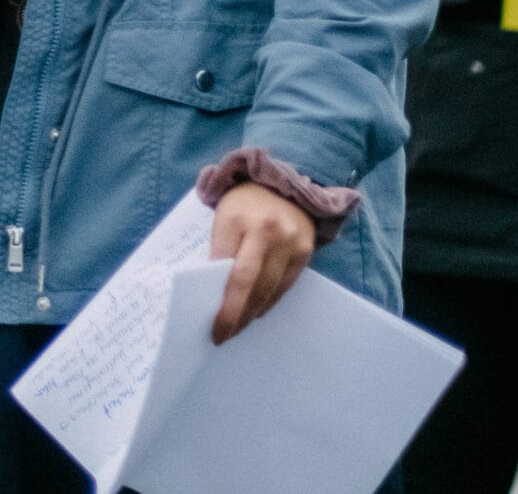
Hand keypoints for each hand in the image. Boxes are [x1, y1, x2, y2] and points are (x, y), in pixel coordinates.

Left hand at [208, 182, 316, 343]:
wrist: (283, 183)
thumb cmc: (244, 204)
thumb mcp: (223, 217)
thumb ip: (219, 250)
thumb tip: (214, 293)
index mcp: (236, 218)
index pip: (227, 268)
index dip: (221, 301)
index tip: (213, 325)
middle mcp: (267, 230)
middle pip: (250, 283)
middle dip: (236, 314)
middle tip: (224, 335)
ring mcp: (290, 242)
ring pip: (270, 289)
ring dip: (253, 313)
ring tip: (238, 327)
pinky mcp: (305, 251)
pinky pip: (286, 285)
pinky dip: (270, 302)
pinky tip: (257, 311)